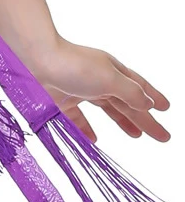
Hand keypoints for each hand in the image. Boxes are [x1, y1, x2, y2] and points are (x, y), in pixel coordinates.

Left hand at [27, 37, 170, 142]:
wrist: (34, 61)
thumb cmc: (74, 66)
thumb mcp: (109, 79)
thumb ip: (130, 93)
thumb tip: (148, 104)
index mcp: (113, 71)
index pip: (139, 87)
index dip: (154, 97)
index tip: (166, 109)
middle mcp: (97, 79)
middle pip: (126, 102)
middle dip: (144, 118)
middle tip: (161, 136)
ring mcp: (78, 90)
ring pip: (105, 109)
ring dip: (122, 122)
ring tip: (136, 135)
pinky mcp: (59, 100)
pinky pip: (76, 118)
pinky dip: (86, 129)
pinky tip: (93, 140)